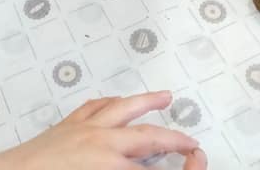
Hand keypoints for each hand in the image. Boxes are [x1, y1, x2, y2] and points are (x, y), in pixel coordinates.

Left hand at [0, 91, 202, 169]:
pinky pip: (96, 106)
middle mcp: (103, 141)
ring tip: (165, 96)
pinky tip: (118, 102)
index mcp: (110, 164)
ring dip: (147, 102)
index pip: (150, 169)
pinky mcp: (68, 124)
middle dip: (172, 138)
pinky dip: (112, 102)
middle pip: (147, 136)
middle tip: (192, 142)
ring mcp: (85, 128)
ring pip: (124, 108)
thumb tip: (140, 166)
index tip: (190, 162)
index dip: (174, 169)